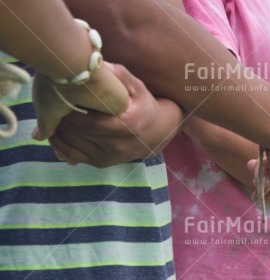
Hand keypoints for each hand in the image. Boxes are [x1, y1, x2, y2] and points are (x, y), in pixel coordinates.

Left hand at [48, 64, 182, 167]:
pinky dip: (59, 145)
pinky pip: (74, 156)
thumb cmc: (144, 105)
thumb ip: (120, 75)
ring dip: (58, 131)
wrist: (157, 133)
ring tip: (51, 115)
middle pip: (80, 133)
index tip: (62, 96)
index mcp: (128, 126)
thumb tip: (99, 65)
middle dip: (63, 119)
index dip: (73, 110)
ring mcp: (110, 156)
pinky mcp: (102, 163)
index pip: (91, 121)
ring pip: (74, 144)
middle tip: (51, 103)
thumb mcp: (138, 87)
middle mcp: (119, 145)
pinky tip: (53, 133)